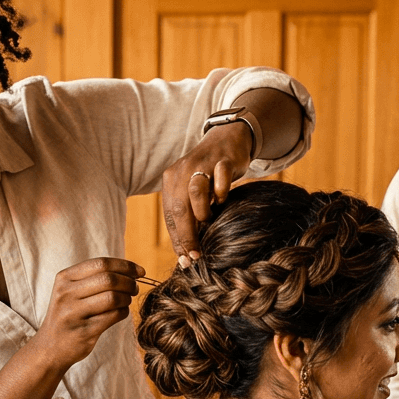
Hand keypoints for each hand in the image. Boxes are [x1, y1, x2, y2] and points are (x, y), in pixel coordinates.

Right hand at [32, 258, 142, 369]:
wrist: (50, 347)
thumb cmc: (69, 314)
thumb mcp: (71, 290)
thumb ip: (95, 278)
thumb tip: (133, 270)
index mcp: (64, 278)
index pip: (101, 264)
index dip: (125, 266)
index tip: (140, 271)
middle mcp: (66, 293)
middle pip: (108, 279)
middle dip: (129, 282)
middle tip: (135, 288)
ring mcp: (73, 313)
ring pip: (113, 298)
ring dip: (127, 298)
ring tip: (127, 301)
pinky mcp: (84, 331)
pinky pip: (113, 316)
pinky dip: (123, 312)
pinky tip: (120, 312)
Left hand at [161, 123, 251, 266]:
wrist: (228, 139)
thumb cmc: (210, 174)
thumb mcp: (193, 192)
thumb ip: (188, 214)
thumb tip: (186, 252)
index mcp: (171, 180)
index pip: (170, 215)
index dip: (176, 239)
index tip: (184, 259)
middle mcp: (182, 171)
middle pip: (179, 207)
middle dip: (186, 235)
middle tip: (195, 255)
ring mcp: (202, 163)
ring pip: (195, 191)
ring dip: (201, 212)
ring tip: (208, 221)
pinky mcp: (223, 160)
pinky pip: (220, 177)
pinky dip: (221, 191)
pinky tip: (222, 199)